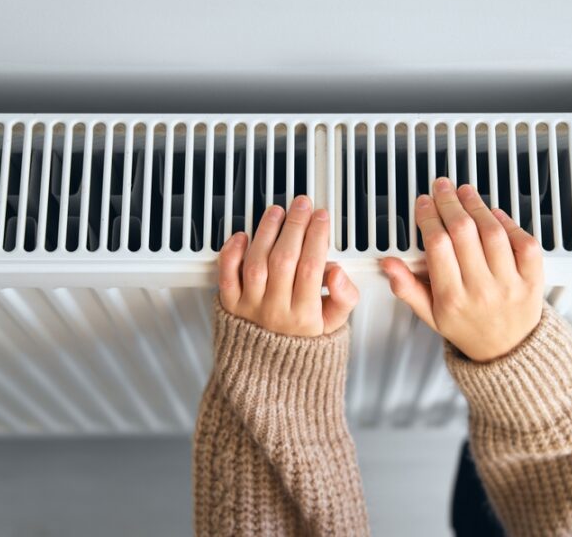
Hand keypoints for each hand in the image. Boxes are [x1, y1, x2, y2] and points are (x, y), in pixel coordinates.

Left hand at [217, 195, 358, 336]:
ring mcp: (250, 307)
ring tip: (277, 212)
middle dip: (295, 226)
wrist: (271, 366)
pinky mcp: (230, 304)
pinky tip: (242, 236)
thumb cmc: (303, 339)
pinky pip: (227, 276)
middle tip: (302, 205)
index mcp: (304, 316)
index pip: (311, 268)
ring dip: (266, 232)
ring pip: (256, 263)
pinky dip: (231, 253)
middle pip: (284, 260)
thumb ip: (344, 298)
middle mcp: (275, 311)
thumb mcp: (334, 324)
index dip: (316, 237)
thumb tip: (338, 273)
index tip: (321, 218)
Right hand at [380, 178, 543, 361]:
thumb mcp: (429, 315)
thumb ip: (407, 287)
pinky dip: (510, 224)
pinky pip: (524, 243)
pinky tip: (495, 214)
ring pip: (493, 233)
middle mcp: (481, 290)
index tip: (424, 204)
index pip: (438, 246)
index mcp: (452, 298)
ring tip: (465, 193)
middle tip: (442, 187)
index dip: (429, 217)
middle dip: (450, 202)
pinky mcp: (533, 280)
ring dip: (477, 206)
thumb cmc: (467, 328)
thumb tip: (388, 264)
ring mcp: (509, 284)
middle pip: (464, 232)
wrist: (507, 352)